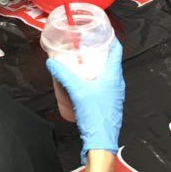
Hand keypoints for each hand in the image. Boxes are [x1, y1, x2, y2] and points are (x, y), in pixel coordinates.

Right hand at [47, 40, 124, 162]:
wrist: (101, 139)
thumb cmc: (96, 116)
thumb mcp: (77, 91)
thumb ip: (64, 75)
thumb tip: (53, 63)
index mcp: (114, 75)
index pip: (117, 50)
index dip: (110, 38)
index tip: (102, 31)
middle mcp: (118, 83)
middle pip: (111, 60)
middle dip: (100, 52)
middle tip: (87, 46)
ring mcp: (115, 94)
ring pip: (108, 73)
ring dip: (97, 66)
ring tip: (83, 62)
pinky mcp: (110, 102)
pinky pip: (105, 85)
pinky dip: (96, 79)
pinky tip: (85, 82)